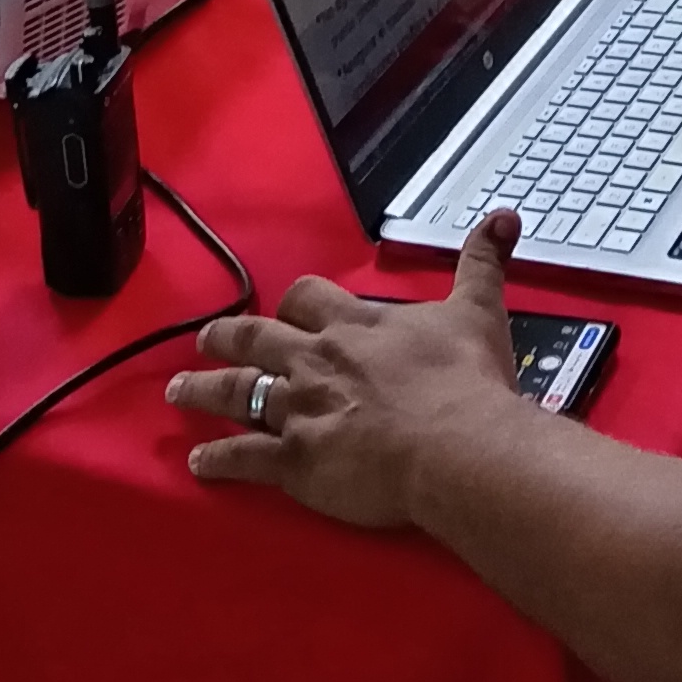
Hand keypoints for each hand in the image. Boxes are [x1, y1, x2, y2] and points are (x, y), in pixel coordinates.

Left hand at [169, 217, 529, 528]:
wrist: (457, 444)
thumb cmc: (467, 384)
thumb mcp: (478, 310)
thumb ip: (483, 262)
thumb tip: (503, 219)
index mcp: (357, 325)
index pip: (308, 299)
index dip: (292, 304)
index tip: (284, 308)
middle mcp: (318, 360)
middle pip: (257, 338)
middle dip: (228, 338)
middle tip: (206, 339)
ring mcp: (301, 409)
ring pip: (237, 391)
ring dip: (204, 390)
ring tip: (178, 391)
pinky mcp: (296, 459)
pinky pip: (244, 457)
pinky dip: (218, 460)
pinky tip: (197, 463)